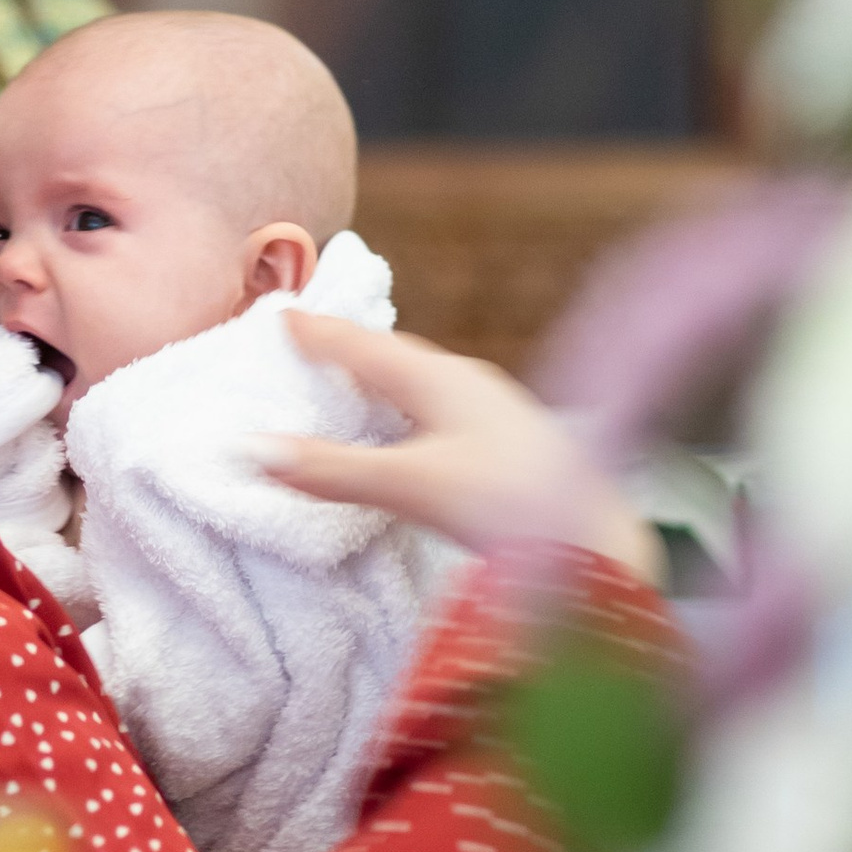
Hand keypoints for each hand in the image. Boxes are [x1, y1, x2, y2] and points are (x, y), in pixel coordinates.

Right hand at [264, 314, 657, 579]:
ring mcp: (497, 411)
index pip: (364, 345)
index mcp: (439, 379)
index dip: (319, 330)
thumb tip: (251, 448)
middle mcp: (468, 382)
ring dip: (386, 379)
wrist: (599, 540)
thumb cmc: (507, 504)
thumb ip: (332, 470)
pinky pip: (444, 408)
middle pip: (397, 356)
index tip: (282, 311)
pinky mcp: (514, 442)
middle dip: (353, 348)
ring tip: (355, 382)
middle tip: (313, 341)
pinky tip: (416, 432)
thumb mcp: (409, 484)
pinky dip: (413, 408)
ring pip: (426, 382)